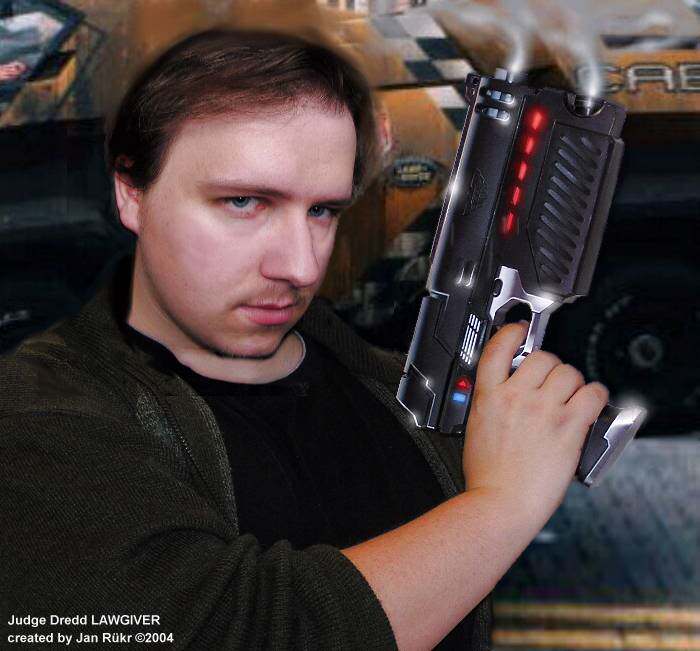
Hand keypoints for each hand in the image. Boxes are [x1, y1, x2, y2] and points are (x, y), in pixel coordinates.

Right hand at [462, 322, 607, 519]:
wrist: (501, 503)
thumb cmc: (488, 476)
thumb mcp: (476, 429)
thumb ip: (491, 404)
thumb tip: (506, 392)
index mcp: (488, 396)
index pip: (498, 348)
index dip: (512, 333)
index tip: (520, 330)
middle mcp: (516, 397)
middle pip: (542, 357)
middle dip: (549, 366)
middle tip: (551, 381)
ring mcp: (543, 409)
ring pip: (569, 371)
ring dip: (572, 381)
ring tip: (571, 396)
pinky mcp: (569, 425)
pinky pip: (592, 393)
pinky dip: (595, 395)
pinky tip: (590, 403)